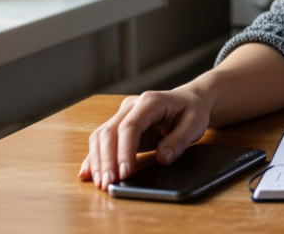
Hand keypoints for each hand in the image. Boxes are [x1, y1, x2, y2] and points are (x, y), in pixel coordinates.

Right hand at [78, 87, 212, 189]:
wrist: (189, 100)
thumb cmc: (192, 111)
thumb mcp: (195, 124)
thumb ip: (180, 140)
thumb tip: (163, 157)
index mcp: (150, 101)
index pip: (130, 126)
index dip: (124, 151)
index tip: (124, 173)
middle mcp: (131, 106)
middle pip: (110, 132)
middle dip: (107, 160)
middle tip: (108, 183)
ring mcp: (122, 114)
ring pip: (101, 136)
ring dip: (98, 161)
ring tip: (101, 183)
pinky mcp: (119, 125)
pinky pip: (101, 140)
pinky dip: (94, 157)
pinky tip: (88, 173)